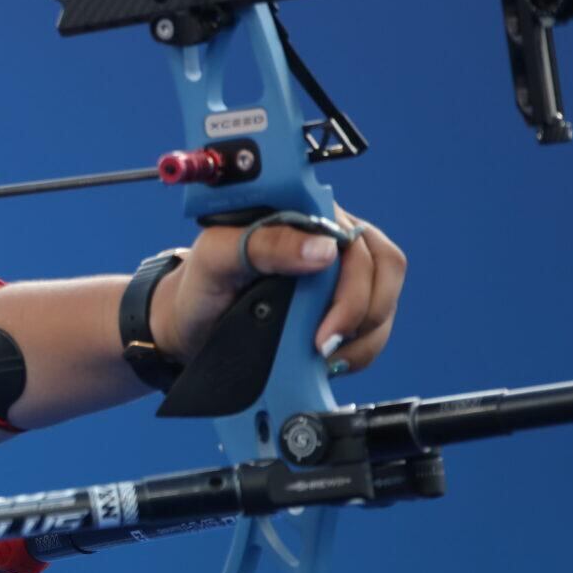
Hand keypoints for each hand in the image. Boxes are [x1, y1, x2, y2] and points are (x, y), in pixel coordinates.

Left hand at [147, 207, 406, 376]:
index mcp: (304, 213)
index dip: (353, 281)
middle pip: (382, 269)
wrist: (189, 327)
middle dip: (357, 314)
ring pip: (383, 301)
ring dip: (361, 336)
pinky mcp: (341, 306)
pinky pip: (374, 327)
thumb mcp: (216, 258)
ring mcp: (339, 273)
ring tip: (321, 355)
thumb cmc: (199, 285)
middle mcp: (330, 237)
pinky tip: (327, 359)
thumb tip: (324, 248)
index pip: (356, 237)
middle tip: (321, 345)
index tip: (325, 320)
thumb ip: (263, 243)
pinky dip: (358, 349)